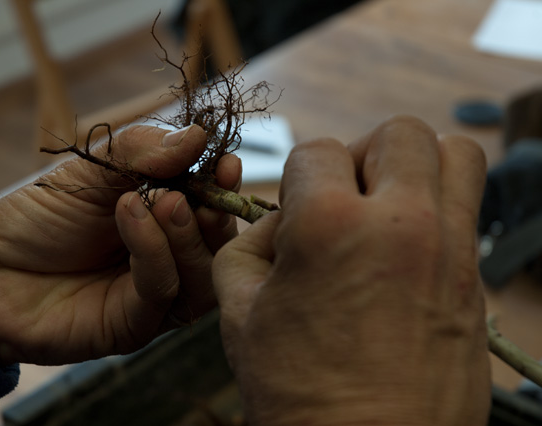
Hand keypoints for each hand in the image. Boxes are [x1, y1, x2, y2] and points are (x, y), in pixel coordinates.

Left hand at [0, 124, 239, 364]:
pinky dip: (154, 251)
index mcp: (166, 224)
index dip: (225, 187)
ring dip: (187, 234)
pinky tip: (130, 215)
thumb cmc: (41, 217)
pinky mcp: (135, 325)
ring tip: (161, 200)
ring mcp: (155, 297)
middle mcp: (169, 261)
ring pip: (201, 275)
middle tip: (190, 188)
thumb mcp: (92, 170)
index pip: (214, 209)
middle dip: (213, 215)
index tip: (226, 163)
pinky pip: (162, 290)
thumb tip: (198, 136)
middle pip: (218, 248)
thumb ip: (142, 151)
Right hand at [213, 116, 490, 425]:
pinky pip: (471, 206)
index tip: (294, 213)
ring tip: (388, 202)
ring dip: (416, 164)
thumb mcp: (239, 312)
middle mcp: (399, 222)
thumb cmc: (300, 393)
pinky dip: (442, 204)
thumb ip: (248, 246)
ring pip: (453, 152)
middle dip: (360, 155)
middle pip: (395, 132)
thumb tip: (275, 222)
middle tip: (344, 196)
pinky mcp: (477, 278)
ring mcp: (449, 248)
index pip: (315, 151)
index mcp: (329, 225)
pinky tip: (409, 244)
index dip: (296, 180)